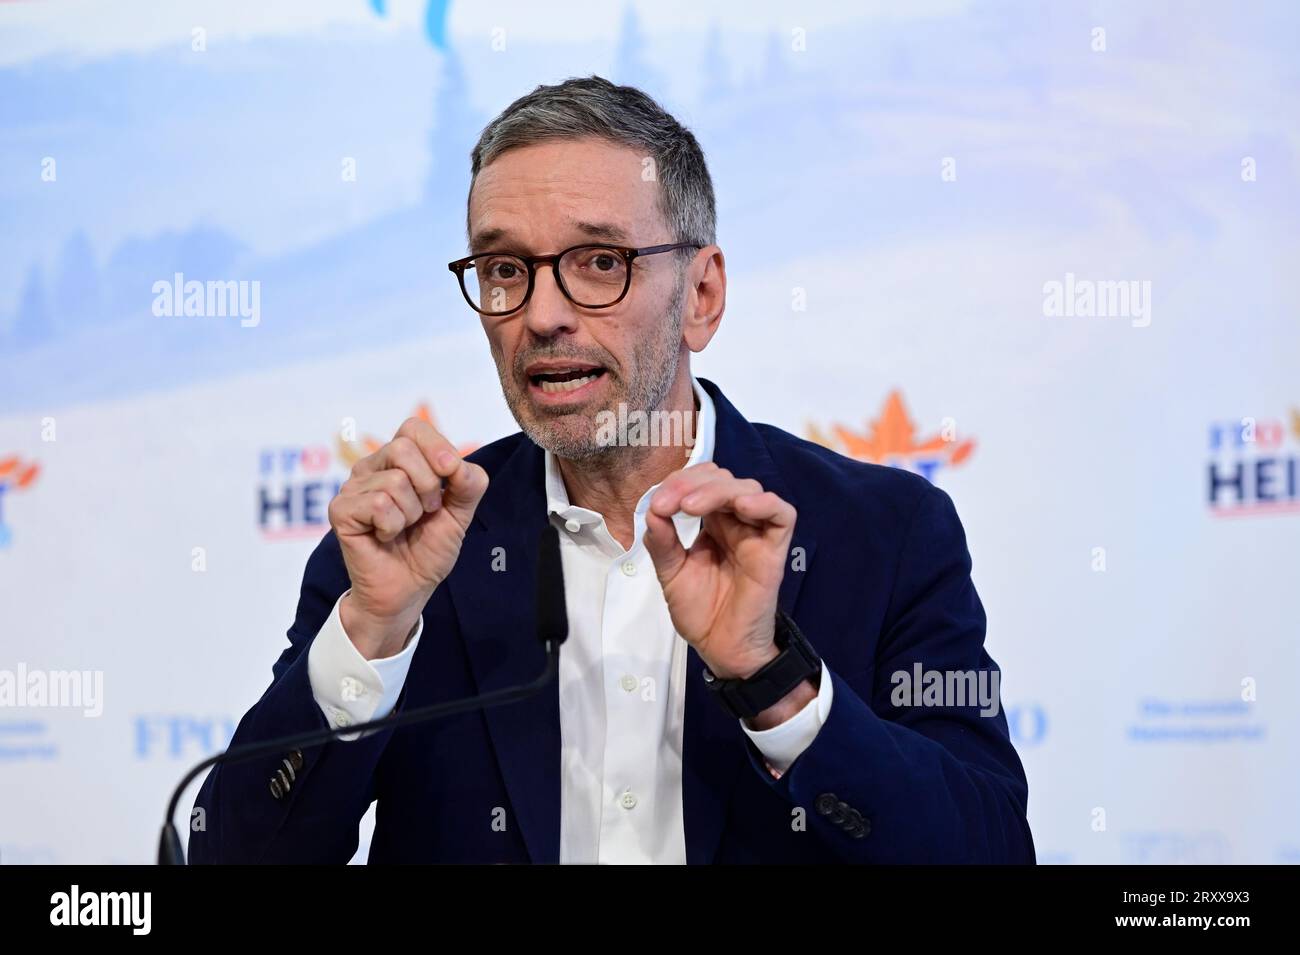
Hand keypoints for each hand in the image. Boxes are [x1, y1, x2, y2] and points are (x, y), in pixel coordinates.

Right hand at [327, 417, 487, 658]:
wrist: (408, 590)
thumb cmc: (427, 549)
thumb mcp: (459, 513)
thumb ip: (468, 484)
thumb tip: (459, 464)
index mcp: (397, 460)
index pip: (414, 427)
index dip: (438, 448)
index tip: (450, 476)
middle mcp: (371, 467)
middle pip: (404, 448)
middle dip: (429, 485)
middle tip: (425, 511)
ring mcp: (352, 488)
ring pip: (394, 481)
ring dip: (411, 513)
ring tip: (404, 528)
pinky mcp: (340, 511)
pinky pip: (378, 504)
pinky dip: (393, 526)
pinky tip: (386, 537)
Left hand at [643, 462, 795, 680]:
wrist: (721, 648)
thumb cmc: (701, 612)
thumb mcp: (671, 573)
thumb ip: (662, 542)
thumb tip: (652, 510)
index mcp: (712, 523)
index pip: (700, 483)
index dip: (678, 483)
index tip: (657, 503)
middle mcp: (735, 522)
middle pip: (721, 479)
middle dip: (691, 483)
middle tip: (668, 504)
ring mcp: (756, 533)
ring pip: (747, 488)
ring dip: (717, 490)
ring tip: (690, 507)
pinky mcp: (774, 549)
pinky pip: (783, 514)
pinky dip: (764, 503)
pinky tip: (741, 507)